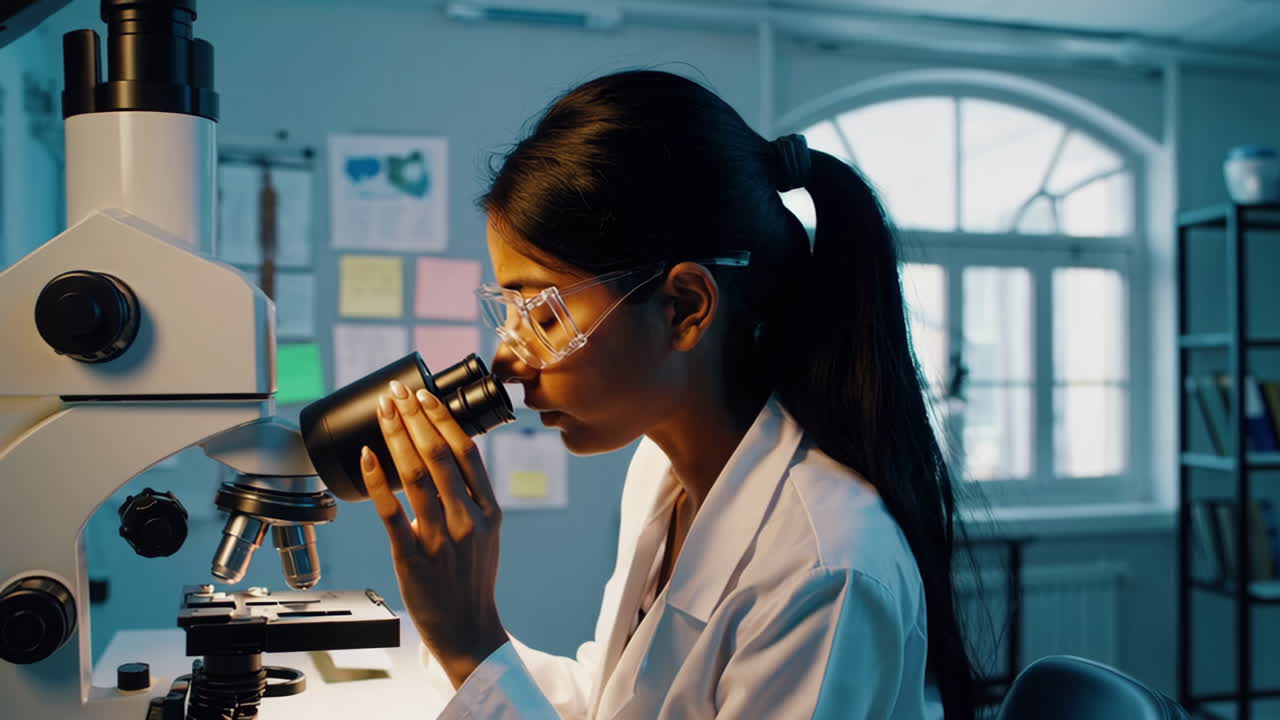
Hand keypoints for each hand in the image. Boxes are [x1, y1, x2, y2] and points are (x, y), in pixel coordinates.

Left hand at [362, 379, 507, 688]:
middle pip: (438, 455)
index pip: (466, 451)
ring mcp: (440, 539)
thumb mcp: (487, 533)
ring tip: (383, 412)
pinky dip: (378, 480)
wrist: (468, 629)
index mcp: (489, 509)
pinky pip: (391, 512)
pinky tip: (367, 456)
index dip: (442, 418)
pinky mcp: (413, 558)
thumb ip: (472, 497)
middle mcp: (467, 519)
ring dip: (395, 437)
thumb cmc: (473, 580)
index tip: (425, 395)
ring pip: (414, 476)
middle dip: (414, 417)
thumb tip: (450, 454)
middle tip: (397, 392)